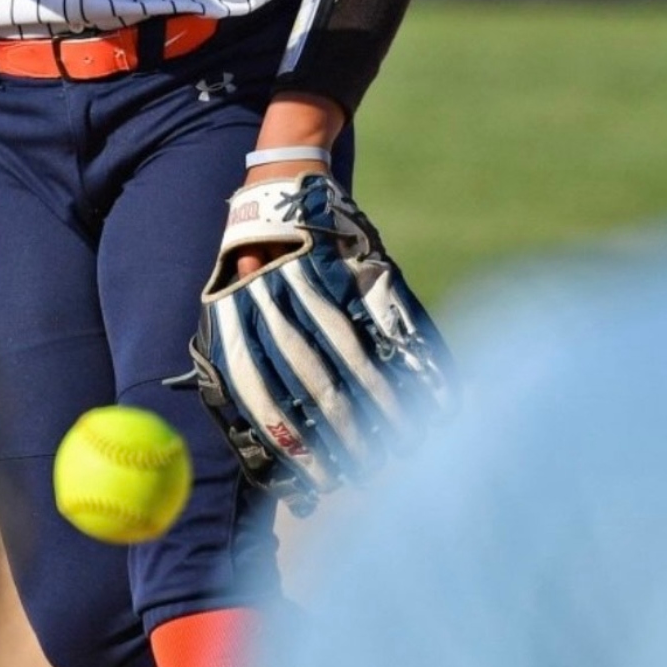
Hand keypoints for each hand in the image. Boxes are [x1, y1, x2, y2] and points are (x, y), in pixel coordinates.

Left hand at [181, 172, 456, 512]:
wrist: (288, 182)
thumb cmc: (254, 260)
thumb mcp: (226, 304)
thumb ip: (230, 366)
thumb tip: (246, 448)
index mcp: (240, 314)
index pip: (262, 394)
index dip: (291, 445)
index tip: (315, 484)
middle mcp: (283, 301)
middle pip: (315, 384)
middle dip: (342, 438)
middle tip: (363, 474)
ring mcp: (331, 282)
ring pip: (358, 360)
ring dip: (383, 410)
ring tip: (402, 448)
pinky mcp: (369, 267)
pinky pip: (400, 325)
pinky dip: (424, 364)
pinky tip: (440, 400)